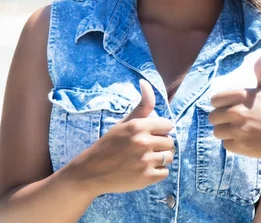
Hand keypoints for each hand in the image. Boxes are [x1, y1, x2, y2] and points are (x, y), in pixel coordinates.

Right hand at [68, 80, 174, 195]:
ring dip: (160, 158)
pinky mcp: (146, 178)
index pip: (168, 125)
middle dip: (160, 144)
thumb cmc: (109, 144)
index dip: (159, 130)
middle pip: (170, 141)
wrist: (90, 172)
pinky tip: (144, 169)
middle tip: (144, 148)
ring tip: (145, 159)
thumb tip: (145, 82)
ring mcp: (145, 161)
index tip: (148, 135)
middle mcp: (143, 142)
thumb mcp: (124, 122)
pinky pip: (165, 172)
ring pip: (169, 156)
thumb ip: (142, 105)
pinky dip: (157, 172)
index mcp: (138, 126)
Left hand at [208, 52, 260, 164]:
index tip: (231, 106)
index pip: (215, 100)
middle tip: (236, 120)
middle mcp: (238, 112)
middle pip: (213, 117)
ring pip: (217, 132)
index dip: (221, 104)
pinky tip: (247, 140)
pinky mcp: (241, 147)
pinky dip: (234, 143)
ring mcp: (239, 130)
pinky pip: (226, 144)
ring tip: (242, 130)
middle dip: (222, 119)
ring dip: (227, 132)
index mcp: (244, 95)